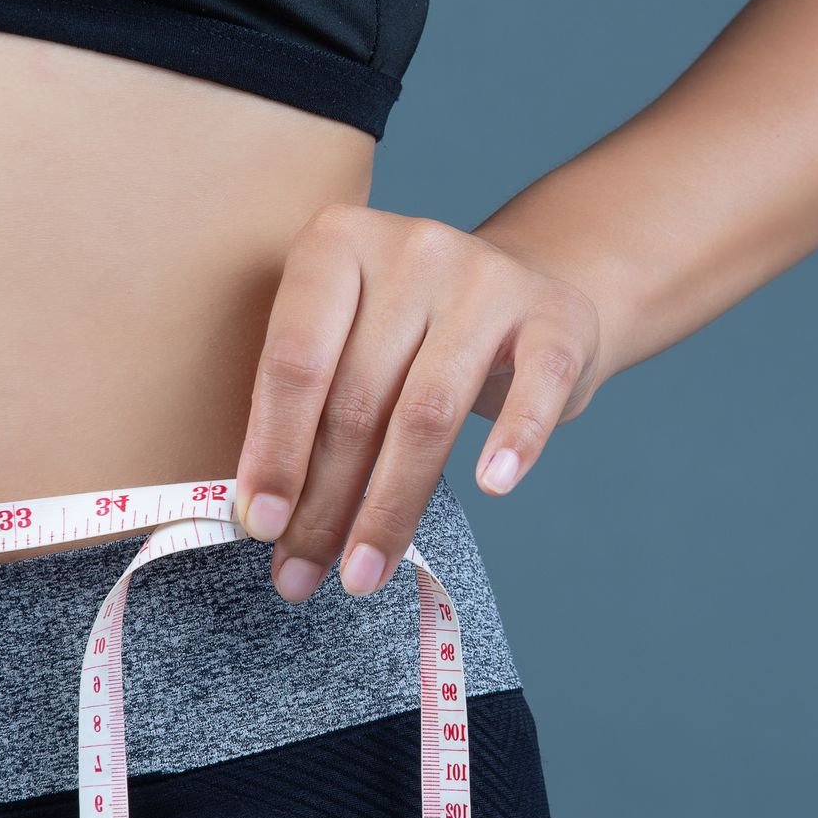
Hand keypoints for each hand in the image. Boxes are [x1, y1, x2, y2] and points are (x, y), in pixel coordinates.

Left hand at [234, 204, 603, 601]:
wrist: (527, 290)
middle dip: (324, 501)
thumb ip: (306, 407)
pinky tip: (492, 487)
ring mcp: (489, 277)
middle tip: (299, 575)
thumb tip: (262, 516)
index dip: (273, 450)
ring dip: (390, 506)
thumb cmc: (413, 337)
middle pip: (356, 397)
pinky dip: (514, 440)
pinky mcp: (557, 316)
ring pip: (428, 411)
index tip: (259, 526)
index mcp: (339, 242)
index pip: (295, 358)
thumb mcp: (349, 342)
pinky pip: (536, 387)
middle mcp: (413, 247)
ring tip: (363, 574)